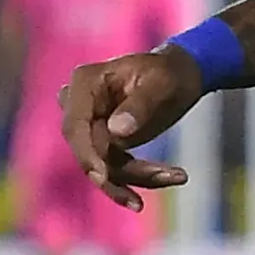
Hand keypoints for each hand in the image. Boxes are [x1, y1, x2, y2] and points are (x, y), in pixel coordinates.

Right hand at [60, 46, 205, 210]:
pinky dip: (143, 177)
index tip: (103, 178)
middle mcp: (81, 106)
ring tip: (179, 175)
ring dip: (139, 177)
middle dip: (120, 173)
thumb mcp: (161, 84)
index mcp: (86, 83)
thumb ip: (140, 105)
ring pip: (104, 166)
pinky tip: (173, 176)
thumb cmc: (170, 73)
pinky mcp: (105, 144)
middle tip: (158, 180)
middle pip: (88, 152)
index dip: (86, 155)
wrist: (179, 76)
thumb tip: (116, 132)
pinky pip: (116, 169)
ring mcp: (91, 126)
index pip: (74, 126)